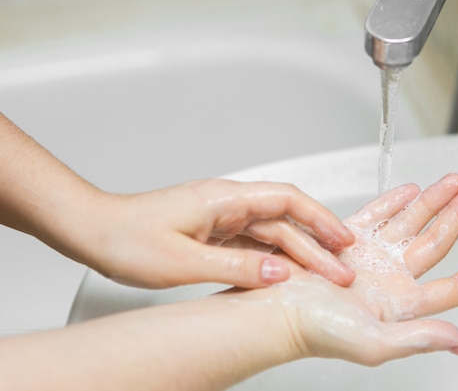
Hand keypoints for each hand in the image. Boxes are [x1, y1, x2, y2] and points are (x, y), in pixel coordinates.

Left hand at [80, 179, 354, 288]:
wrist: (94, 231)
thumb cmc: (126, 238)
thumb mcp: (183, 261)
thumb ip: (236, 268)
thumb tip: (280, 273)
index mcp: (223, 200)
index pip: (286, 200)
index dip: (320, 218)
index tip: (343, 240)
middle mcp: (227, 205)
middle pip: (284, 221)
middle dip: (317, 244)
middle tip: (342, 271)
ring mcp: (221, 219)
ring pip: (272, 234)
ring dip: (300, 254)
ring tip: (324, 276)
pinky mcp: (214, 234)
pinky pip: (254, 246)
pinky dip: (275, 260)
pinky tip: (287, 276)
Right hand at [236, 174, 457, 364]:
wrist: (274, 310)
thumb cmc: (316, 332)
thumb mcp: (375, 344)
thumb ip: (421, 338)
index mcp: (402, 305)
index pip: (455, 284)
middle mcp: (391, 278)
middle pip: (438, 241)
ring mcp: (370, 255)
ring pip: (412, 221)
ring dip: (434, 200)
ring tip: (456, 181)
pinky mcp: (346, 238)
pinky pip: (376, 214)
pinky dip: (393, 200)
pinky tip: (410, 190)